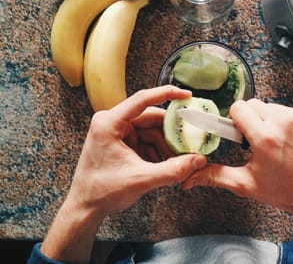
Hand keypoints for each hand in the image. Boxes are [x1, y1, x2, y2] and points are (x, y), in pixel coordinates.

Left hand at [41, 86, 206, 262]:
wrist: (84, 209)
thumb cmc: (101, 192)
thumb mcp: (141, 179)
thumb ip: (172, 170)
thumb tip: (197, 160)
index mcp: (109, 123)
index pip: (142, 99)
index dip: (167, 94)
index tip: (186, 94)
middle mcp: (112, 122)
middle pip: (150, 118)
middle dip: (169, 132)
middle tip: (188, 141)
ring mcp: (116, 132)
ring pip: (150, 130)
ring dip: (164, 145)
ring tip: (174, 161)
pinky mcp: (121, 142)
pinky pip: (145, 140)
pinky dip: (157, 151)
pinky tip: (163, 164)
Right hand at [183, 99, 292, 263]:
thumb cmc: (286, 192)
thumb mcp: (246, 184)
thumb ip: (215, 176)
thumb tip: (190, 177)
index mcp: (265, 137)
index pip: (239, 108)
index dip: (235, 120)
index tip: (238, 133)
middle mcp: (283, 122)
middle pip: (254, 104)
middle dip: (251, 120)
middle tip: (256, 141)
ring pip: (272, 106)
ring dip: (269, 119)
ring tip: (276, 142)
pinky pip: (290, 109)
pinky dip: (287, 120)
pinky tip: (291, 140)